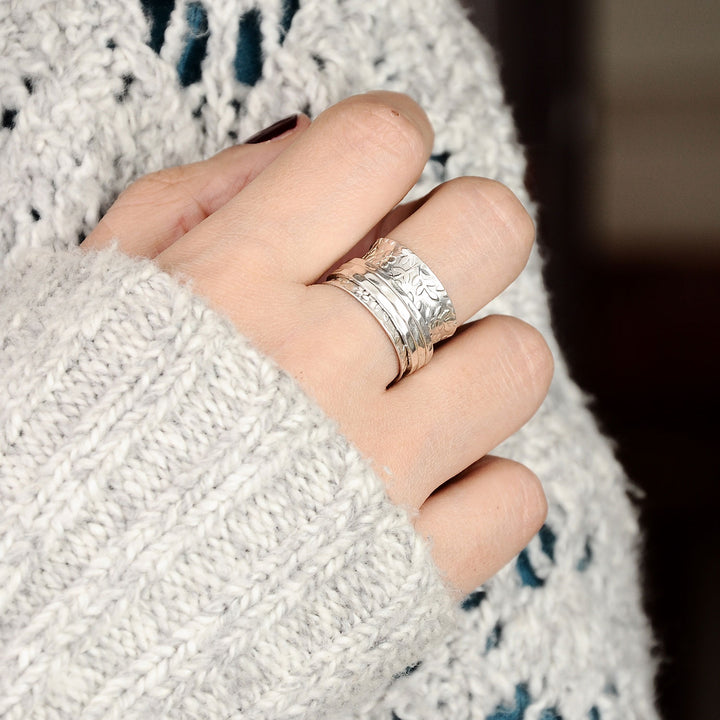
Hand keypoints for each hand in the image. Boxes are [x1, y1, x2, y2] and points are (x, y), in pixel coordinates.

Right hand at [81, 91, 552, 593]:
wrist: (48, 622)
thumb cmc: (63, 441)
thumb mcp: (97, 291)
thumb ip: (198, 200)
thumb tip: (309, 141)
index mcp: (228, 287)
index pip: (373, 143)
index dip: (390, 137)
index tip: (381, 169)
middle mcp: (312, 370)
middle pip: (486, 232)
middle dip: (466, 232)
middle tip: (419, 269)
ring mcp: (371, 476)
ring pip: (518, 362)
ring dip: (477, 364)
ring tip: (411, 391)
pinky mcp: (407, 574)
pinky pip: (515, 495)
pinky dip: (478, 485)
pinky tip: (413, 486)